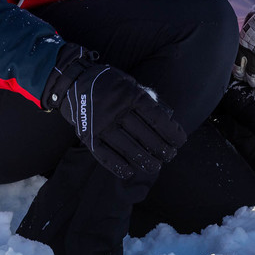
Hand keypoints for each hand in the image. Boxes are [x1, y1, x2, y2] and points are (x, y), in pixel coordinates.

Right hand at [44, 45, 185, 181]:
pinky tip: (130, 172)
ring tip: (156, 166)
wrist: (73, 82)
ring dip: (145, 161)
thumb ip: (148, 99)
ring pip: (128, 148)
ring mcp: (100, 124)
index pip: (156, 117)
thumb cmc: (109, 84)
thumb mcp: (130, 83)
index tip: (180, 141)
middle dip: (162, 149)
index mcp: (130, 94)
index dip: (171, 132)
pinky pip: (105, 156)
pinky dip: (118, 166)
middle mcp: (115, 109)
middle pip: (145, 135)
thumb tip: (170, 119)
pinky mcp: (88, 136)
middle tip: (170, 156)